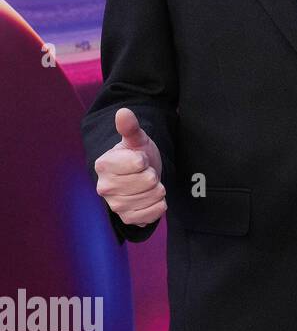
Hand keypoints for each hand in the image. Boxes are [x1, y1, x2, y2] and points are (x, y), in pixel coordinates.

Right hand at [93, 107, 165, 226]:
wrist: (138, 178)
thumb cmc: (136, 156)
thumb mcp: (136, 140)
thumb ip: (130, 127)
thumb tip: (123, 112)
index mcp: (104, 165)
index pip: (139, 163)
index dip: (145, 160)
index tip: (139, 160)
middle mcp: (104, 187)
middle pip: (148, 180)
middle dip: (153, 174)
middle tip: (145, 173)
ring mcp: (115, 205)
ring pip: (153, 196)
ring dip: (157, 190)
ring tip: (148, 185)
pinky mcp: (127, 218)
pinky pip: (152, 214)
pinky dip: (159, 205)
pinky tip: (152, 198)